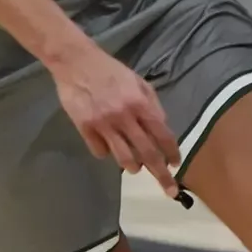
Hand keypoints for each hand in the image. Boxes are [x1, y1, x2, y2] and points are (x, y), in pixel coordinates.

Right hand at [48, 42, 181, 198]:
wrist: (76, 61)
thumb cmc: (110, 71)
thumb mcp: (137, 81)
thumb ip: (152, 104)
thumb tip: (162, 128)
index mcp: (140, 103)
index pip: (162, 134)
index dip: (172, 152)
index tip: (176, 164)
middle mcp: (124, 116)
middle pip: (147, 153)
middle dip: (161, 174)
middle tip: (170, 190)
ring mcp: (103, 124)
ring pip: (123, 158)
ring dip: (134, 167)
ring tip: (136, 167)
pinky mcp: (85, 128)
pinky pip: (100, 151)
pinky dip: (106, 152)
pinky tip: (108, 146)